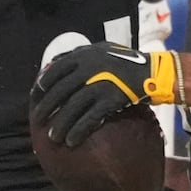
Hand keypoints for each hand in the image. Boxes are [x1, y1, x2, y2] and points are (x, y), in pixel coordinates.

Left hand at [31, 43, 179, 145]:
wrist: (154, 72)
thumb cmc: (126, 62)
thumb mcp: (102, 50)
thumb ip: (80, 55)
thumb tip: (53, 63)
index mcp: (84, 54)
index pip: (54, 70)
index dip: (42, 85)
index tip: (35, 97)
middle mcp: (89, 67)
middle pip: (60, 91)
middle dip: (46, 108)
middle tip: (37, 120)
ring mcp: (100, 83)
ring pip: (72, 107)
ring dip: (61, 124)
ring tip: (52, 137)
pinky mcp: (111, 98)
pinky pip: (90, 118)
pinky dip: (78, 130)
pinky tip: (71, 141)